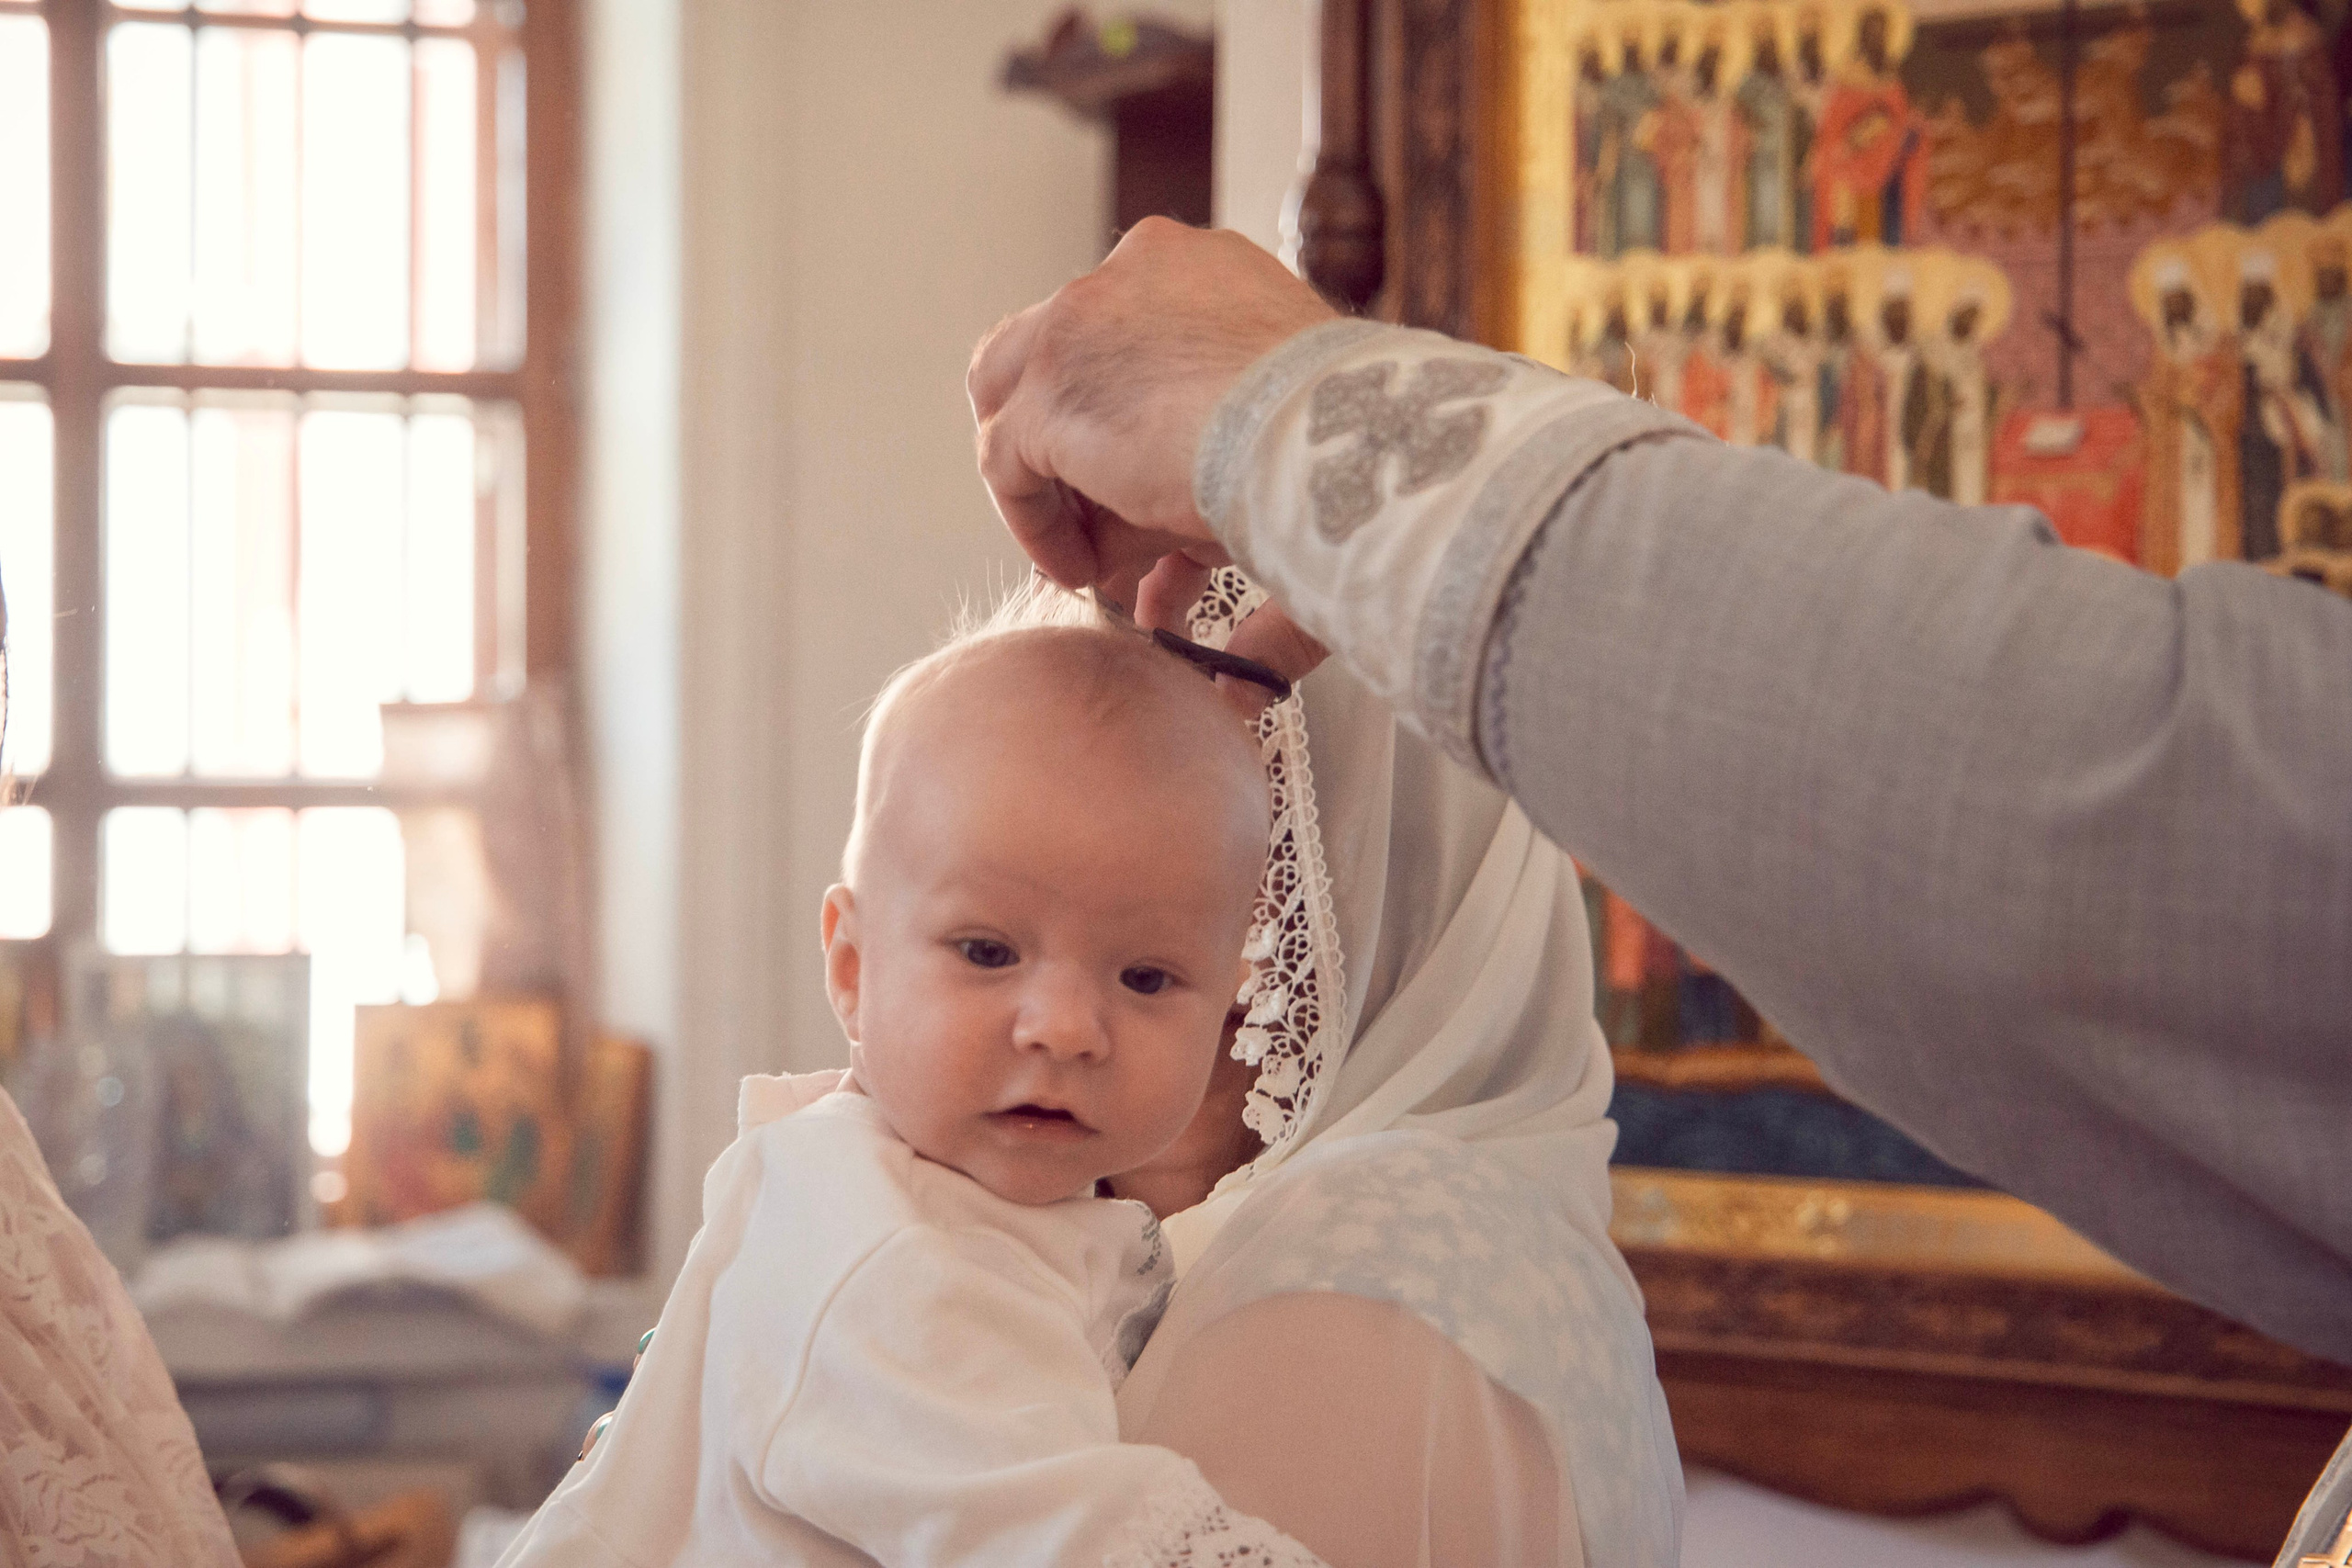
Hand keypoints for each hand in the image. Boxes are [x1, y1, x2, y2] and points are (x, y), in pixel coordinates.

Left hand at [970, 219, 1336, 708]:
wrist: (1335, 435)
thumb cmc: (1348, 447)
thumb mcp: (1290, 459)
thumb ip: (1242, 510)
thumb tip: (1241, 654)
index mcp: (1205, 273)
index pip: (1133, 345)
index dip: (1131, 431)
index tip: (1149, 507)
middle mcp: (1135, 273)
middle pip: (1067, 363)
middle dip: (1083, 456)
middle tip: (1110, 540)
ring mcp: (1080, 321)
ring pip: (1020, 399)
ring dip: (1052, 481)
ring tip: (1086, 561)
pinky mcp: (1046, 387)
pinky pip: (1007, 460)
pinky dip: (1034, 520)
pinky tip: (1077, 571)